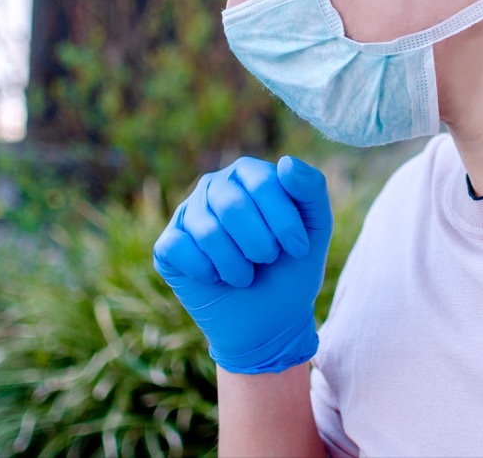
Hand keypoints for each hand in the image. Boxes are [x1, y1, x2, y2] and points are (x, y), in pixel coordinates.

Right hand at [153, 155, 332, 373]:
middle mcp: (215, 186)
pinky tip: (216, 279)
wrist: (269, 320)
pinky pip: (179, 249)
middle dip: (259, 245)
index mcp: (249, 174)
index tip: (298, 249)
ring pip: (207, 232)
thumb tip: (287, 162)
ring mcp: (188, 215)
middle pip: (232, 206)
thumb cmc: (292, 268)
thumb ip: (311, 190)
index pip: (263, 183)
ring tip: (245, 276)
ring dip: (236, 266)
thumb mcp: (315, 229)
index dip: (283, 221)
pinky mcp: (167, 246)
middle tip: (267, 261)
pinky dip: (206, 273)